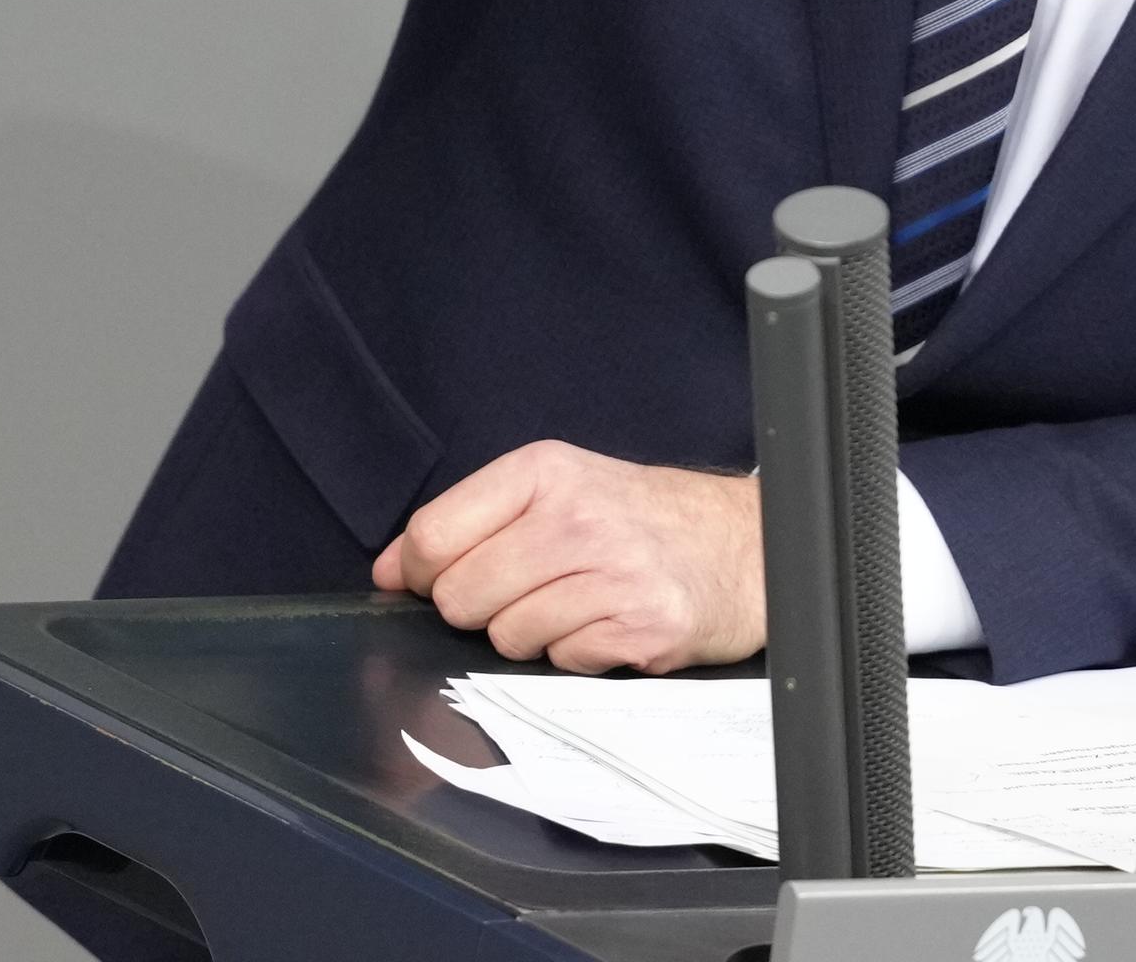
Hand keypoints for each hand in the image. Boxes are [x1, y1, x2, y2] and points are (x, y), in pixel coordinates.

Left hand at [372, 441, 764, 673]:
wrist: (745, 545)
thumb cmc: (641, 519)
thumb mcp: (560, 489)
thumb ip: (472, 522)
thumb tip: (390, 570)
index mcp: (546, 472)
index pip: (433, 534)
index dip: (418, 572)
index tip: (431, 580)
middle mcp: (578, 517)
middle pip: (459, 596)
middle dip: (479, 608)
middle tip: (526, 591)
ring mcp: (612, 575)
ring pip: (505, 637)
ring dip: (530, 634)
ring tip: (575, 605)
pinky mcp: (641, 628)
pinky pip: (560, 662)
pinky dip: (576, 654)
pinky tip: (608, 624)